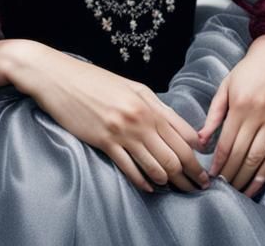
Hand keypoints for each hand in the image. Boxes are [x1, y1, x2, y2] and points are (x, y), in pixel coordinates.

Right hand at [14, 44, 209, 194]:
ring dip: (169, 181)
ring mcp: (122, 131)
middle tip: (199, 187)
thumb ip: (157, 108)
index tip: (204, 169)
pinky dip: (144, 182)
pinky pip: (130, 169)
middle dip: (191, 174)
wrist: (59, 77)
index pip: (184, 135)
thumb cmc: (96, 81)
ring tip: (176, 188)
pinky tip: (150, 187)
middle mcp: (140, 117)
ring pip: (156, 165)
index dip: (198, 156)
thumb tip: (182, 131)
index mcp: (149, 102)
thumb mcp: (132, 88)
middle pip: (176, 154)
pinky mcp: (104, 141)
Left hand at [196, 36, 264, 196]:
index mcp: (242, 104)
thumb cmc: (249, 70)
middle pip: (249, 154)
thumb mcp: (227, 85)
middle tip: (229, 189)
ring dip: (258, 179)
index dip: (221, 163)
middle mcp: (263, 112)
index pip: (229, 143)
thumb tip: (202, 140)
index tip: (214, 177)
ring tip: (247, 192)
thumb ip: (215, 113)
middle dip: (236, 175)